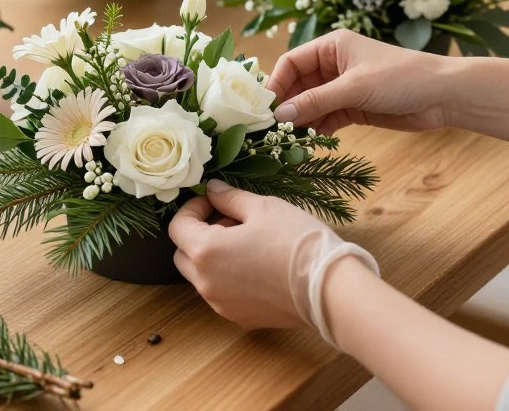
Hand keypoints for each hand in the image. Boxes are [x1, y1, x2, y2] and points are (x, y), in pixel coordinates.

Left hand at [168, 180, 377, 342]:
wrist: (330, 289)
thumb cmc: (295, 241)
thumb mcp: (262, 207)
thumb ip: (229, 197)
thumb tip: (212, 190)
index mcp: (205, 252)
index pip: (178, 227)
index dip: (193, 209)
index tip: (213, 201)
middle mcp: (206, 283)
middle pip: (183, 254)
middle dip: (199, 234)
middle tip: (230, 221)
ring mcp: (222, 305)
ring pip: (201, 276)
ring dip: (213, 256)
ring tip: (247, 242)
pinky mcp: (240, 319)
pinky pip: (221, 294)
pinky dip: (228, 277)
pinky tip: (257, 265)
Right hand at [267, 29, 449, 134]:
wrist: (444, 96)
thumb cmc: (400, 77)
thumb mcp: (354, 88)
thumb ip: (316, 101)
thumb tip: (280, 115)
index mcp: (331, 47)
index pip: (291, 62)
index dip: (277, 83)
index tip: (266, 108)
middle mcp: (333, 65)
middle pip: (298, 85)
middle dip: (287, 106)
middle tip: (272, 129)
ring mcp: (343, 88)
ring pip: (311, 105)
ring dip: (301, 121)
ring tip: (288, 140)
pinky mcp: (353, 108)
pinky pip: (325, 118)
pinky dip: (316, 130)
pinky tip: (308, 144)